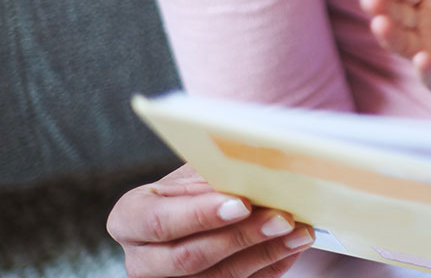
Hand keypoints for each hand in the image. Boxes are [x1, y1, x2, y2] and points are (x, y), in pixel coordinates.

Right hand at [107, 163, 312, 277]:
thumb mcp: (196, 172)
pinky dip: (269, 267)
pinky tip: (292, 248)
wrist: (192, 210)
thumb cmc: (195, 186)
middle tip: (282, 219)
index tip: (241, 203)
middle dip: (240, 237)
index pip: (158, 221)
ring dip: (264, 254)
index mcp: (131, 218)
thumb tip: (257, 164)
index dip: (200, 215)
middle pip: (188, 258)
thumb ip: (215, 170)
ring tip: (299, 233)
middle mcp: (142, 258)